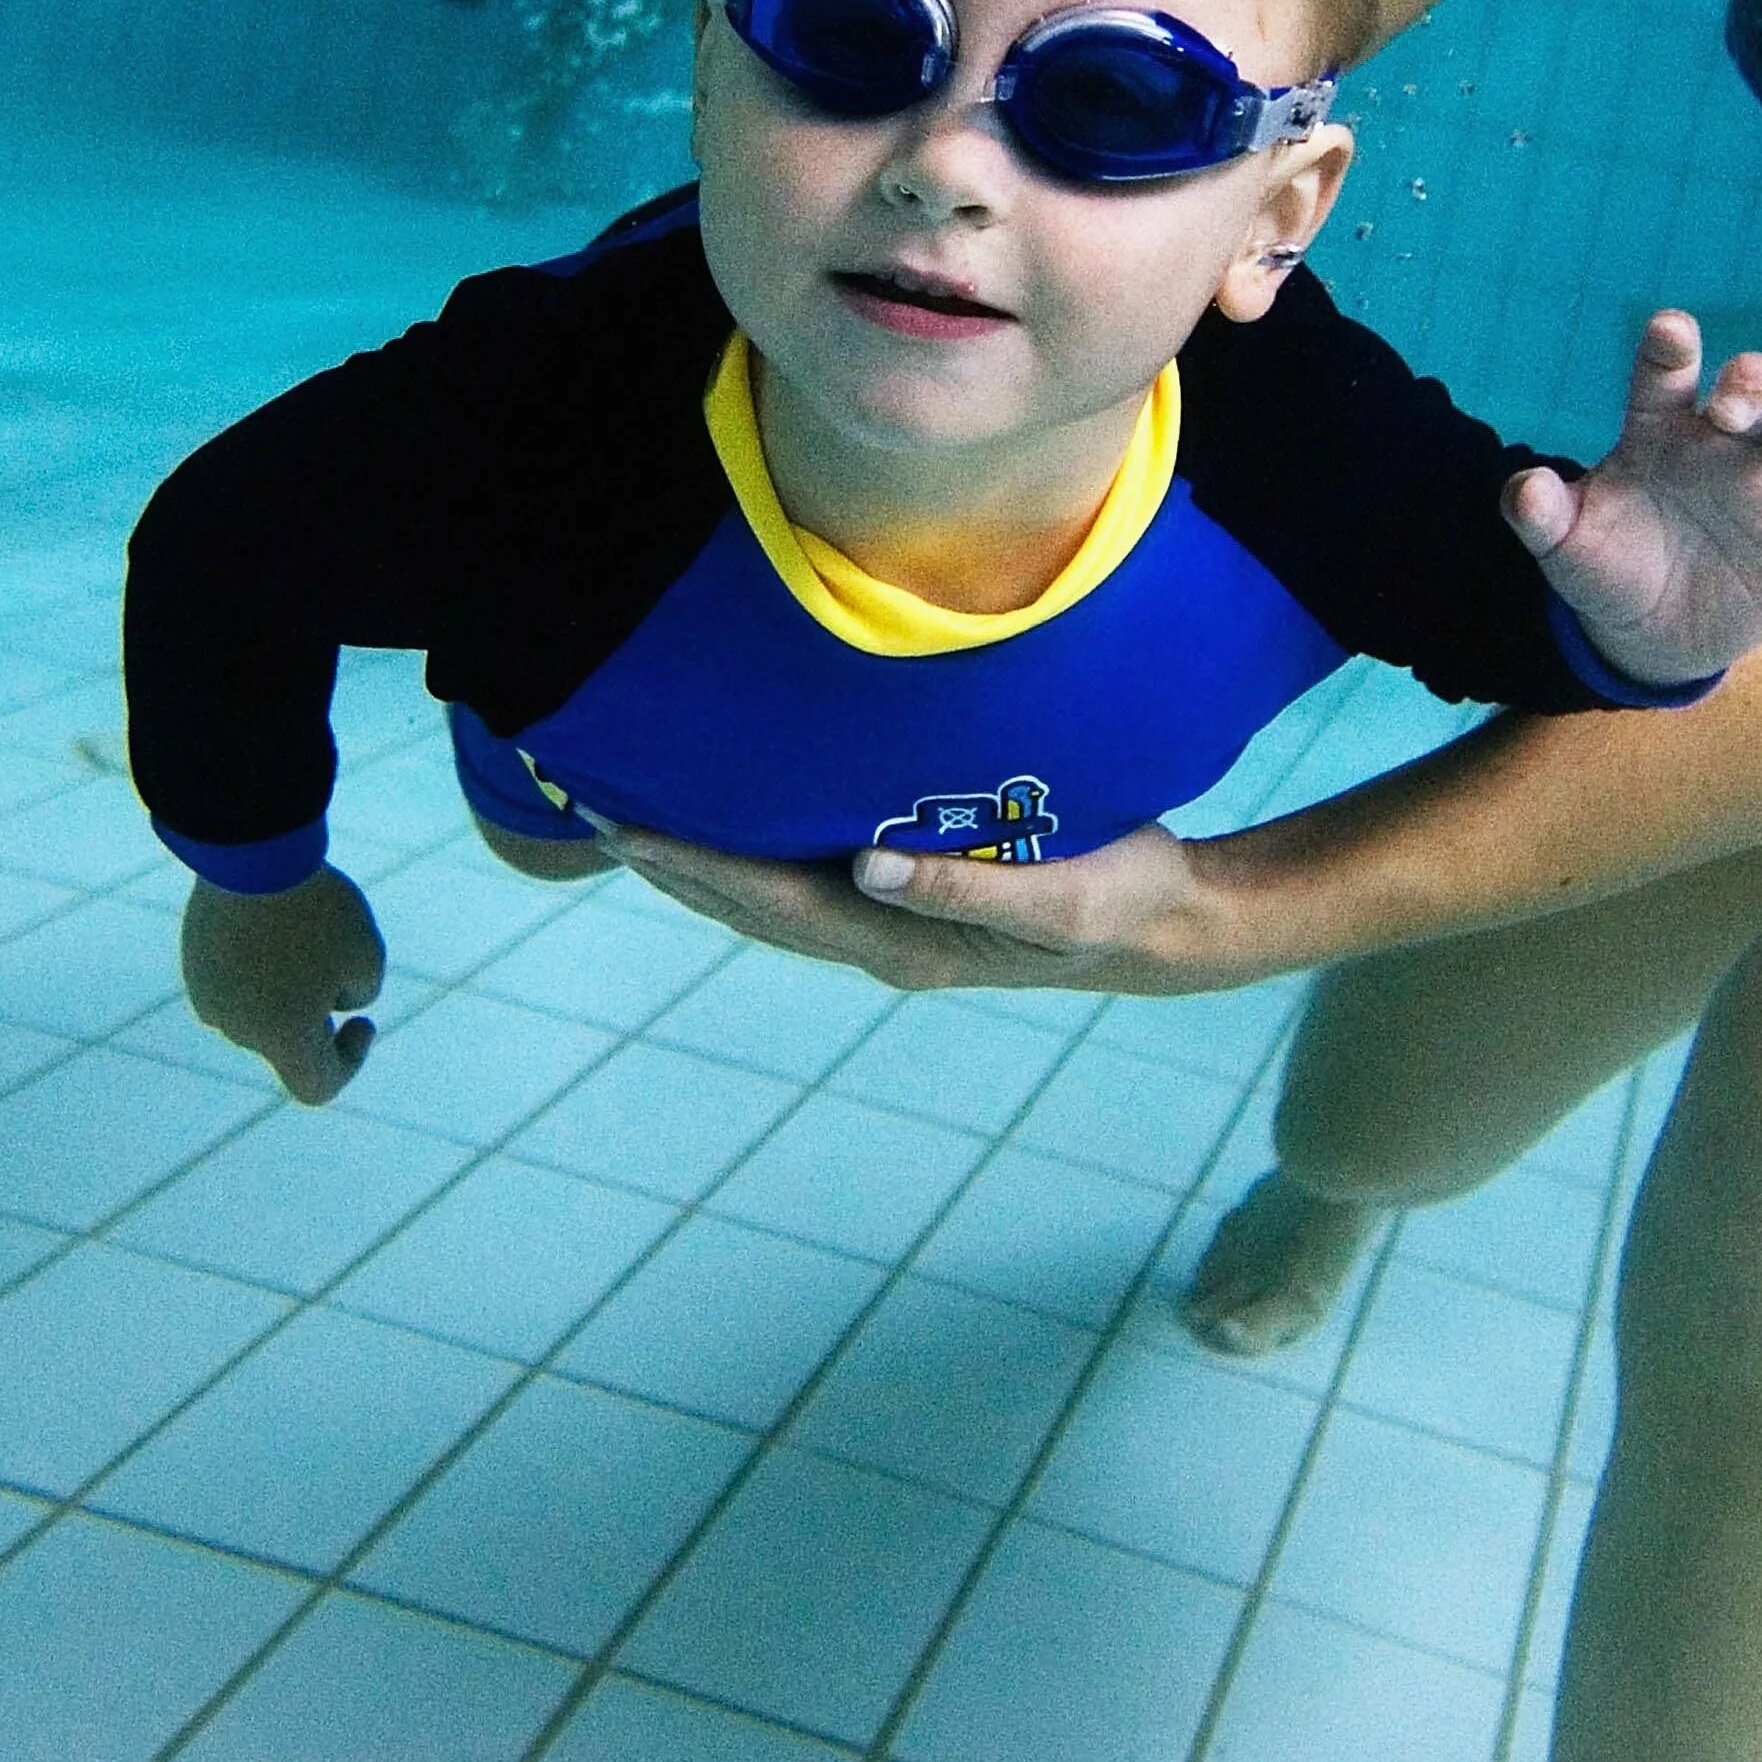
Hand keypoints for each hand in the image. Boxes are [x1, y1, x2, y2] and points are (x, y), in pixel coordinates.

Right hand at [180, 867, 385, 1104]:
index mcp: (280, 1037)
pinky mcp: (195, 964)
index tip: (363, 1022)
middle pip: (289, 1038)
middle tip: (339, 952)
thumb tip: (331, 1001)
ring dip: (289, 982)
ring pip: (264, 1005)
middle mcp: (238, 1027)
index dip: (348, 1063)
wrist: (251, 856)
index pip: (315, 1087)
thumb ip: (359, 992)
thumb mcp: (367, 953)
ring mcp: (209, 995)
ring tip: (303, 927)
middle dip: (320, 1009)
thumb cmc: (317, 911)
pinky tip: (275, 917)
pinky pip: (240, 978)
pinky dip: (263, 962)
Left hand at [586, 816, 1236, 995]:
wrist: (1167, 927)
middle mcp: (886, 944)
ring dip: (706, 872)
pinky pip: (811, 890)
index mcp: (908, 944)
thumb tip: (867, 866)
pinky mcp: (914, 909)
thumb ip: (965, 888)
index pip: (778, 902)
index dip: (700, 868)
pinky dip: (756, 867)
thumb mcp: (1056, 896)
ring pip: (775, 905)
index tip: (628, 830)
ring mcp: (897, 933)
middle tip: (595, 817)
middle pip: (757, 909)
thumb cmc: (1119, 897)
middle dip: (678, 868)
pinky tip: (739, 838)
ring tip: (639, 831)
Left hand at [1504, 312, 1761, 686]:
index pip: (1663, 380)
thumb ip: (1544, 517)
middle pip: (1749, 391)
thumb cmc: (1607, 572)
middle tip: (1735, 405)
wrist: (1650, 637)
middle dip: (1749, 387)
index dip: (1671, 354)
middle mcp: (1721, 444)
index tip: (1673, 330)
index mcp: (1658, 433)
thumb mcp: (1566, 551)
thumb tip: (1522, 491)